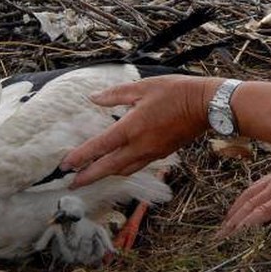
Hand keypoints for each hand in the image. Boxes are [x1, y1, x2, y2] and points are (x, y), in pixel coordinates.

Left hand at [61, 74, 215, 186]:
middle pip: (109, 168)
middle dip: (89, 177)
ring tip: (92, 176)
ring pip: (124, 170)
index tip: (64, 166)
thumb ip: (115, 94)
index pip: (99, 147)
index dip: (80, 157)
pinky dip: (124, 168)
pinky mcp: (162, 154)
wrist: (206, 105)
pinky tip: (119, 165)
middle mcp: (140, 146)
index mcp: (131, 128)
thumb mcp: (142, 87)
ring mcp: (152, 153)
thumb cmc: (175, 92)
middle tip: (71, 184)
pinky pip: (138, 165)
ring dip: (106, 174)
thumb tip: (94, 98)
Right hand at [216, 158, 270, 237]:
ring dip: (235, 209)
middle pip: (250, 205)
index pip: (259, 214)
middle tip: (219, 237)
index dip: (243, 227)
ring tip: (224, 223)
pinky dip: (244, 195)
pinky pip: (257, 184)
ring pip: (250, 194)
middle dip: (233, 222)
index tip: (229, 239)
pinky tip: (241, 201)